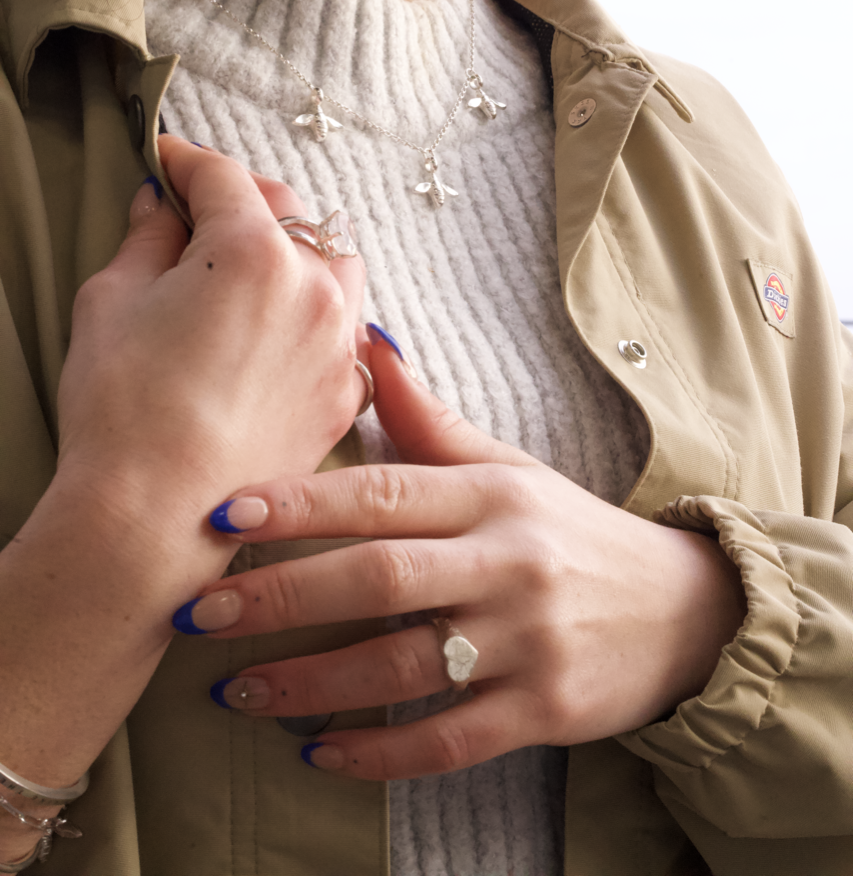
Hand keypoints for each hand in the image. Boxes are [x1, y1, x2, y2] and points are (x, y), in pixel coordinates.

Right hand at [57, 137, 366, 509]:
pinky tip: (281, 323)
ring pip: (335, 262)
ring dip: (296, 247)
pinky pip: (346, 327)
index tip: (166, 159)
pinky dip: (318, 309)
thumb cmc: (122, 412)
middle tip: (197, 206)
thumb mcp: (111, 302)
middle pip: (286, 210)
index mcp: (254, 252)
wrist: (155, 520)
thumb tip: (161, 206)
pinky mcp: (344, 393)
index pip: (224, 177)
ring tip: (250, 262)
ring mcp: (337, 343)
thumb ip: (146, 239)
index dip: (188, 160)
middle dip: (240, 197)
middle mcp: (313, 288)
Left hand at [179, 330, 746, 779]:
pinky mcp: (542, 710)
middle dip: (278, 595)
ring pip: (402, 665)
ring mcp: (526, 640)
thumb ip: (429, 420)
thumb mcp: (508, 468)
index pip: (382, 491)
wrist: (683, 609)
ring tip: (233, 691)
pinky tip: (317, 753)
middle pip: (379, 576)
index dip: (299, 502)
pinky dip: (378, 752)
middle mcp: (507, 561)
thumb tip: (368, 341)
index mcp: (490, 495)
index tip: (222, 512)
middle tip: (197, 609)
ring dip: (308, 683)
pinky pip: (447, 740)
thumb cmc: (571, 530)